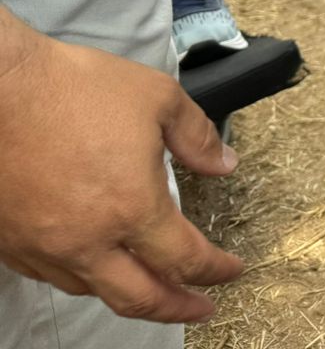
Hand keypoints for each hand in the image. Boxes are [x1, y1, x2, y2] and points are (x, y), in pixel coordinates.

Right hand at [0, 31, 241, 322]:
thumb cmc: (75, 89)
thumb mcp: (158, 98)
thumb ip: (198, 136)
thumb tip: (224, 165)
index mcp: (132, 208)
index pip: (185, 259)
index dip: (215, 270)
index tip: (231, 271)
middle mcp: (88, 240)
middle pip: (141, 297)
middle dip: (178, 309)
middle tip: (200, 309)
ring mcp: (44, 247)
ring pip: (93, 291)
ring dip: (129, 294)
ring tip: (151, 286)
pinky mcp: (11, 241)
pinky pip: (52, 275)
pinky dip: (83, 278)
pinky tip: (95, 264)